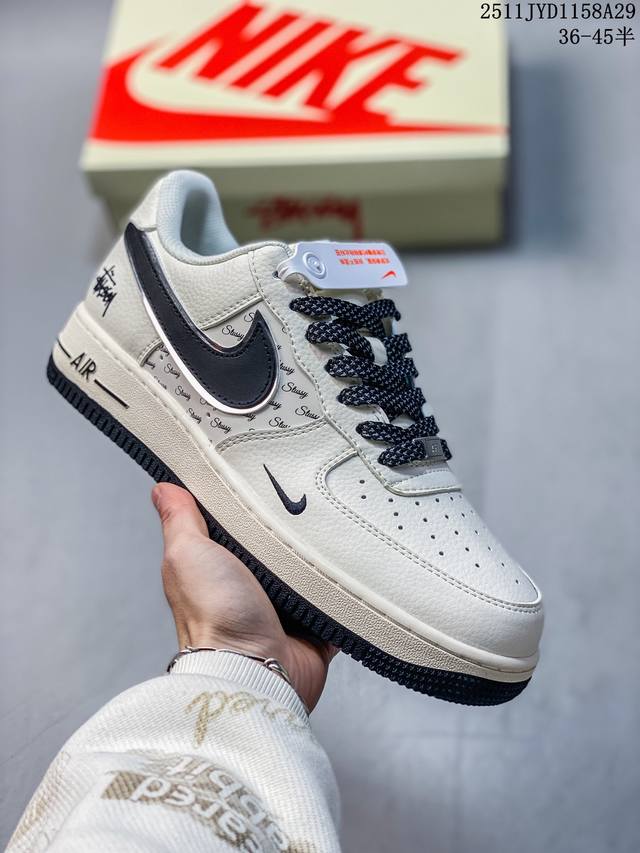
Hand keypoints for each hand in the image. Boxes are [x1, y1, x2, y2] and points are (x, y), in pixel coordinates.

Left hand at [152, 483, 337, 710]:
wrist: (255, 670)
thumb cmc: (215, 618)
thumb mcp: (188, 553)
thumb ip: (180, 520)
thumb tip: (162, 488)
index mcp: (216, 568)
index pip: (232, 526)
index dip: (244, 503)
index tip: (261, 474)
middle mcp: (248, 589)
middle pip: (275, 545)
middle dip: (290, 528)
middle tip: (307, 500)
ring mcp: (282, 609)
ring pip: (308, 570)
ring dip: (319, 558)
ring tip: (334, 528)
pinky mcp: (314, 627)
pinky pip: (337, 601)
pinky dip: (344, 590)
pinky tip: (350, 569)